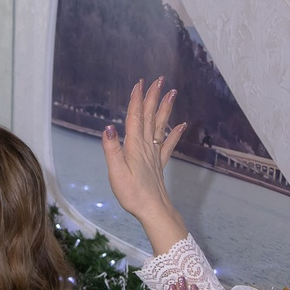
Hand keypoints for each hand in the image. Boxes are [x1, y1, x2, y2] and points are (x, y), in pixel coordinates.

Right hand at [102, 77, 187, 247]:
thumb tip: (108, 127)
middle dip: (153, 97)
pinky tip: (182, 124)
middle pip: (150, 117)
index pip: (135, 118)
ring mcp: (154, 154)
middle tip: (159, 80)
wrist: (153, 210)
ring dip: (165, 109)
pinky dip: (175, 133)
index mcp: (134, 147)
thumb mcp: (116, 172)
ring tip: (172, 93)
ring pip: (160, 126)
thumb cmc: (132, 193)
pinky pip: (168, 144)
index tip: (139, 83)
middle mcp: (146, 146)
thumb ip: (112, 149)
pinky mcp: (159, 164)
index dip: (137, 100)